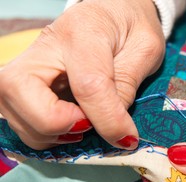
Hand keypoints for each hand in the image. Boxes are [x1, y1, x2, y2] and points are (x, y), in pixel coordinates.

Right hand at [0, 0, 164, 149]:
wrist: (112, 14)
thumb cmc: (130, 28)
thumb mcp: (146, 49)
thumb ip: (128, 84)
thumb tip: (113, 127)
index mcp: (84, 31)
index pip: (87, 84)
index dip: (108, 119)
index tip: (128, 138)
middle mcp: (44, 45)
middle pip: (18, 90)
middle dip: (54, 123)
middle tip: (89, 125)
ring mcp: (28, 64)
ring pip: (14, 112)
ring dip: (51, 134)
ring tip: (85, 124)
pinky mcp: (24, 83)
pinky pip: (21, 120)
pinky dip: (45, 134)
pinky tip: (72, 124)